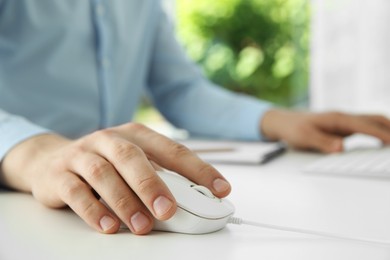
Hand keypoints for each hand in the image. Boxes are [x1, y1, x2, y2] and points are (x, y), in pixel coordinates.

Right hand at [0, 123, 230, 234]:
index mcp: (135, 135)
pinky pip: (76, 191)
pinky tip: (108, 226)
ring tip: (141, 225)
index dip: (198, 169)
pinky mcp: (59, 174)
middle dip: (152, 185)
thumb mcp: (132, 164)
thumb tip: (190, 202)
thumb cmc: (104, 163)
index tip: (221, 189)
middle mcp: (109, 139)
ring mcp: (82, 155)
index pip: (173, 150)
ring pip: (103, 174)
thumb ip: (157, 177)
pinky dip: (93, 210)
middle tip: (169, 210)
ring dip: (125, 201)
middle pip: (132, 158)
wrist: (50, 160)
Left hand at [261, 109, 389, 152]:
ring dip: (386, 130)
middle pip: (375, 119)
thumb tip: (341, 148)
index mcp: (337, 119)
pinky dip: (377, 133)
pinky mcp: (342, 128)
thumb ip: (322, 143)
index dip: (382, 134)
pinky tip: (382, 143)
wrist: (283, 122)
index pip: (365, 126)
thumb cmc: (293, 129)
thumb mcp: (304, 138)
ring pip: (371, 122)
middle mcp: (344, 118)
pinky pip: (365, 128)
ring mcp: (344, 122)